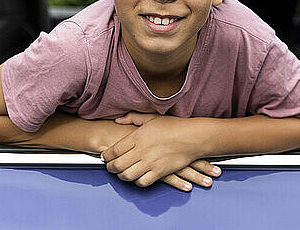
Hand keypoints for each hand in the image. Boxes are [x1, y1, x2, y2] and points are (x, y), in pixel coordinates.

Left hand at [102, 112, 220, 190]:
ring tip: (122, 173)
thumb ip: (133, 118)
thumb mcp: (152, 118)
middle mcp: (142, 150)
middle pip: (117, 165)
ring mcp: (151, 162)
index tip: (105, 156)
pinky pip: (142, 182)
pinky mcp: (160, 172)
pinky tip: (138, 178)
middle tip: (110, 167)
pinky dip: (137, 182)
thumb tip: (117, 120)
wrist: (193, 137)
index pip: (114, 150)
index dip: (106, 155)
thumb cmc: (175, 126)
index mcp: (138, 136)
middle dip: (110, 168)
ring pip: (127, 175)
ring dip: (122, 176)